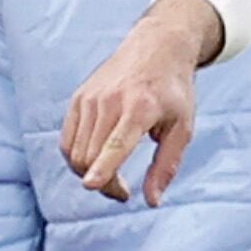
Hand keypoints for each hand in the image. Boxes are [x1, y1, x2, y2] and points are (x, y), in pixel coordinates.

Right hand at [62, 0, 223, 203]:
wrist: (156, 48)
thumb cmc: (174, 92)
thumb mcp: (183, 128)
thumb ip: (166, 165)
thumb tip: (152, 201)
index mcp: (140, 108)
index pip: (116, 143)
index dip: (103, 167)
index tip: (91, 185)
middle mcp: (110, 102)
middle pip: (91, 156)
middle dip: (104, 184)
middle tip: (123, 192)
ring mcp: (89, 99)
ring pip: (75, 151)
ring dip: (89, 174)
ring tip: (112, 178)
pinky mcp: (77, 99)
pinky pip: (67, 140)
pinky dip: (77, 158)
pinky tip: (96, 160)